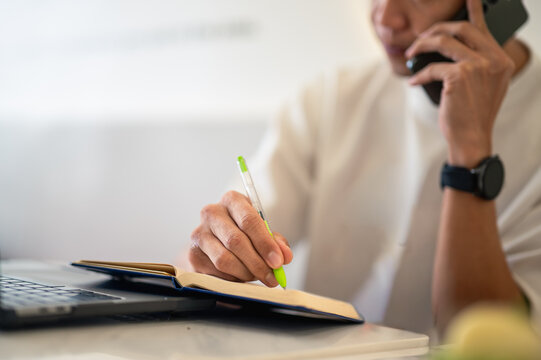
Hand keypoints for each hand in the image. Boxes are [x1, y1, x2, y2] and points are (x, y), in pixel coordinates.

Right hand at [188, 190, 292, 286]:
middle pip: (236, 241)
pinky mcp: (193, 254)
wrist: (217, 241)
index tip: (277, 261)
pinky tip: (240, 276)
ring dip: (245, 273)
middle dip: (257, 263)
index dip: (265, 243)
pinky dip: (232, 278)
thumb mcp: (262, 232)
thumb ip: (276, 242)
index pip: (249, 220)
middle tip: (271, 277)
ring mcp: (199, 233)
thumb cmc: (244, 232)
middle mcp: (212, 212)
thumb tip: (285, 256)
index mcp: (232, 200)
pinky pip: (215, 272)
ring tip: (256, 276)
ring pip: (224, 259)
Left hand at [406, 0, 514, 167]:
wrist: (471, 138)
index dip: (472, 10)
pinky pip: (432, 66)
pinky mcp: (459, 76)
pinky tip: (413, 81)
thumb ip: (477, 65)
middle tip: (420, 38)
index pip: (482, 28)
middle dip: (436, 29)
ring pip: (444, 41)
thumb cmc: (472, 115)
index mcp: (501, 60)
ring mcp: (478, 66)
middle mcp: (493, 59)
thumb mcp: (484, 86)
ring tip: (410, 54)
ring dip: (421, 45)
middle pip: (460, 28)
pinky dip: (419, 74)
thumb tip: (451, 49)